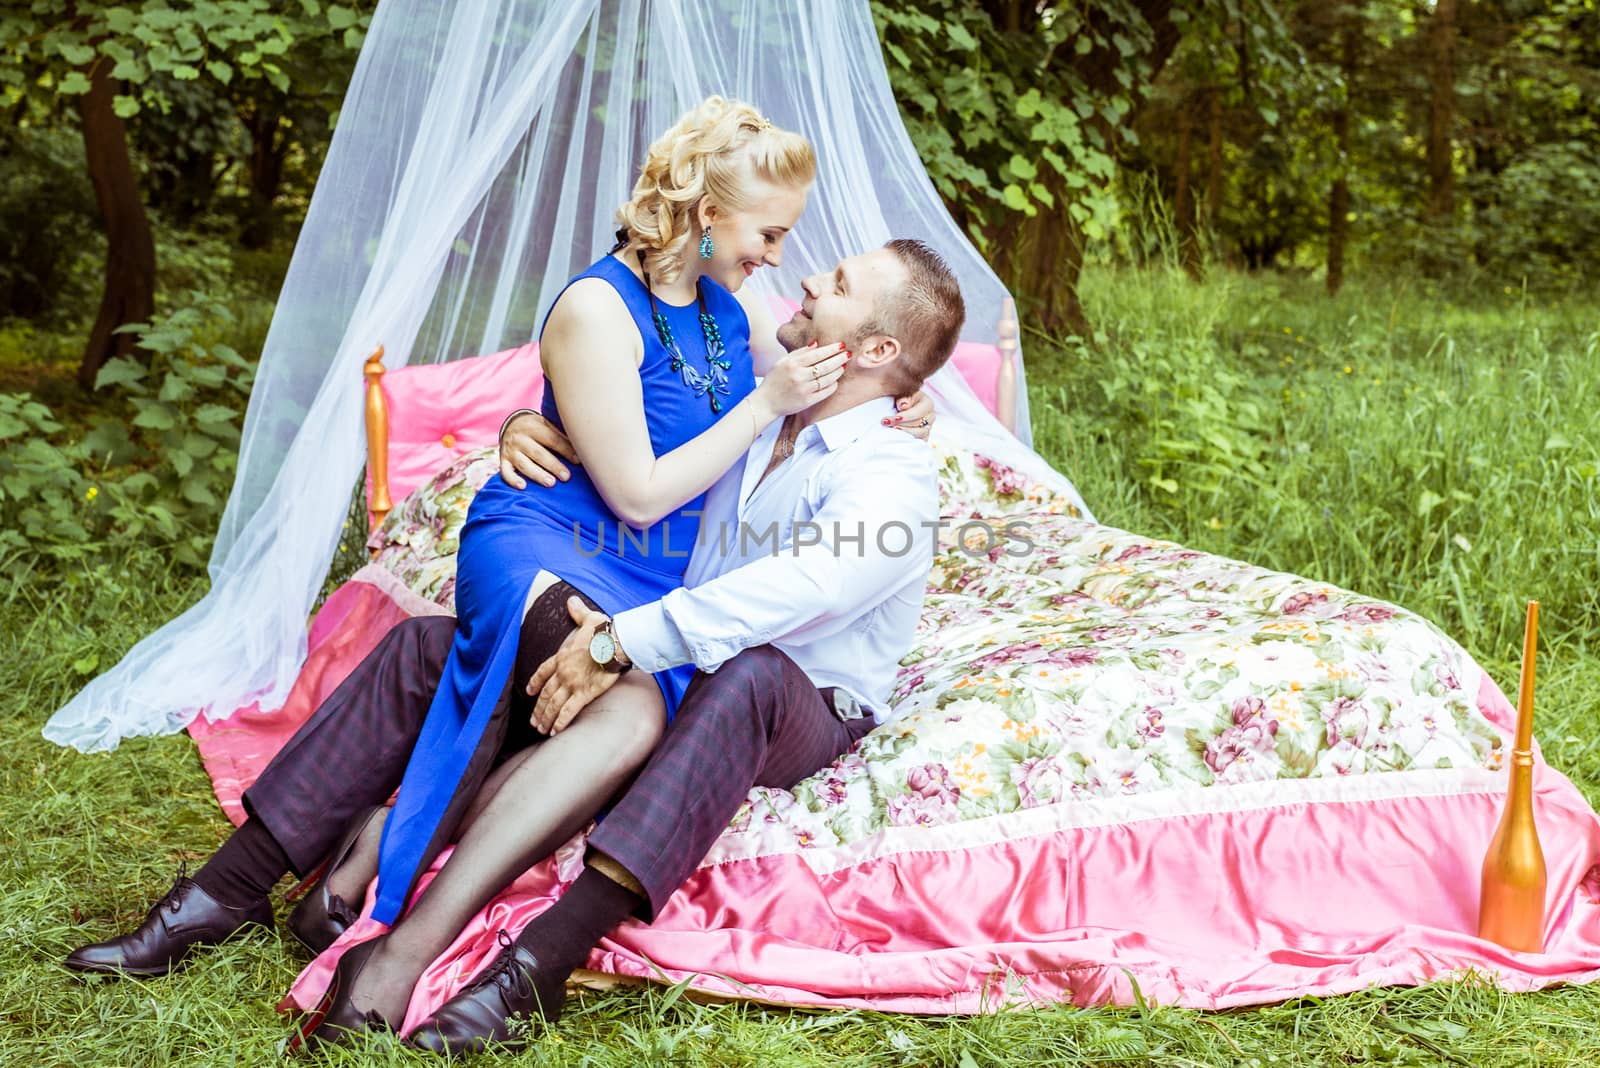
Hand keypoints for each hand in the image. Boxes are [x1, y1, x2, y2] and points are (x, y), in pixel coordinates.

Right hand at [500, 411, 580, 489]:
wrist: (511, 425)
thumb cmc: (537, 428)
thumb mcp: (547, 425)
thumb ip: (560, 435)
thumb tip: (582, 449)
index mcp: (534, 427)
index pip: (552, 440)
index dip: (566, 450)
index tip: (578, 460)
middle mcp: (520, 438)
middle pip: (538, 453)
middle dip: (553, 465)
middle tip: (566, 477)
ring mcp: (510, 450)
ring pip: (523, 464)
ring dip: (537, 474)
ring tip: (550, 483)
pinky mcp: (502, 460)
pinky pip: (506, 472)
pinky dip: (513, 480)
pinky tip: (523, 487)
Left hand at [525, 596, 623, 733]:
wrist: (614, 643)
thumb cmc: (603, 631)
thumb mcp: (588, 618)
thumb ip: (578, 612)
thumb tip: (571, 600)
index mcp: (562, 656)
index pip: (543, 671)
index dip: (535, 682)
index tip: (529, 692)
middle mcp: (563, 672)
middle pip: (545, 693)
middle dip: (538, 708)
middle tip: (533, 720)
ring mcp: (572, 684)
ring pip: (553, 704)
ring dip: (545, 718)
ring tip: (541, 728)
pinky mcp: (584, 694)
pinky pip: (568, 712)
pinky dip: (560, 723)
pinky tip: (555, 732)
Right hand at [753, 341, 847, 419]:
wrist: (766, 402)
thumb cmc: (774, 380)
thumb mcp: (782, 362)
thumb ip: (799, 352)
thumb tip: (816, 344)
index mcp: (793, 364)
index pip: (817, 354)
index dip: (831, 349)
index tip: (841, 345)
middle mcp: (799, 376)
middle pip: (825, 366)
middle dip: (839, 359)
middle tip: (847, 355)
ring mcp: (804, 390)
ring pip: (827, 379)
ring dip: (838, 372)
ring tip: (842, 366)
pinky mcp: (807, 401)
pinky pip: (825, 392)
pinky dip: (833, 386)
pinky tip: (836, 381)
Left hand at [886, 389, 934, 439]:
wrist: (900, 406)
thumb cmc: (901, 398)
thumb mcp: (902, 394)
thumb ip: (903, 398)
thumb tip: (903, 406)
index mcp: (928, 403)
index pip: (919, 412)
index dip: (907, 416)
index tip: (895, 417)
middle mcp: (930, 416)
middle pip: (919, 424)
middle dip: (902, 424)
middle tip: (887, 422)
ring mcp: (928, 428)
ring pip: (920, 434)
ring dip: (905, 432)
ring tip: (892, 430)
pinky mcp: (923, 437)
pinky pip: (919, 442)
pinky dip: (909, 440)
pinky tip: (898, 437)